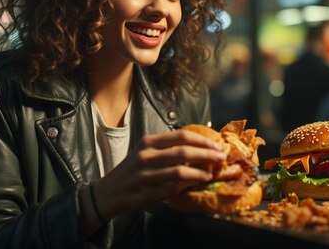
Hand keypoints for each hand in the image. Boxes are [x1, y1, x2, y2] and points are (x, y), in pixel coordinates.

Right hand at [91, 129, 224, 219]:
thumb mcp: (146, 152)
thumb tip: (199, 147)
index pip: (181, 136)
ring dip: (199, 173)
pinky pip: (171, 189)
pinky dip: (185, 187)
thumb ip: (168, 148)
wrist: (108, 192)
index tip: (216, 145)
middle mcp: (145, 156)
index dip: (202, 140)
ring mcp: (144, 175)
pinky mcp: (145, 193)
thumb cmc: (132, 170)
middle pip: (183, 152)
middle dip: (206, 155)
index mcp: (148, 142)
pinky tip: (193, 186)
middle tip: (221, 158)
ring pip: (179, 171)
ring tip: (210, 174)